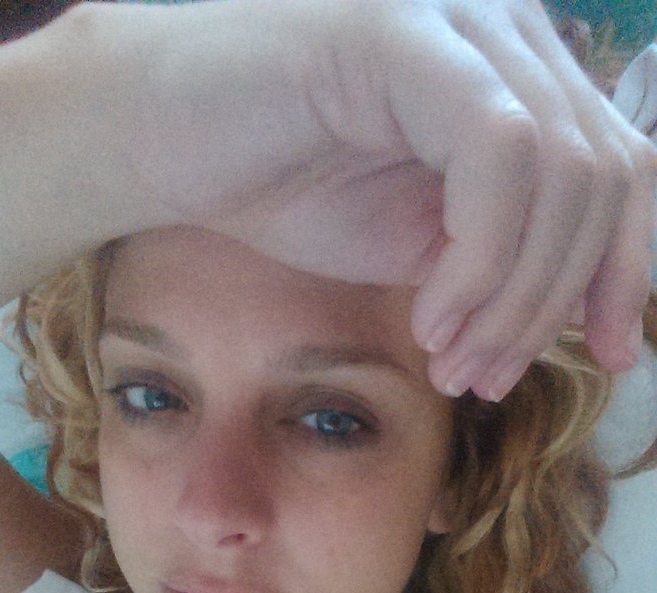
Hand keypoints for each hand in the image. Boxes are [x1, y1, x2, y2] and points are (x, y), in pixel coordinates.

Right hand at [101, 0, 656, 400]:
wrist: (160, 139)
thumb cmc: (283, 184)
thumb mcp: (426, 239)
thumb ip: (510, 254)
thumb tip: (593, 308)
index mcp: (521, 72)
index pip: (624, 165)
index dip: (631, 267)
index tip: (613, 355)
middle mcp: (506, 26)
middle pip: (604, 176)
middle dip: (558, 305)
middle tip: (489, 379)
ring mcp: (458, 18)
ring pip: (561, 173)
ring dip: (513, 300)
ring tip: (452, 364)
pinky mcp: (401, 31)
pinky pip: (495, 154)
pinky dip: (478, 262)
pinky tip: (428, 319)